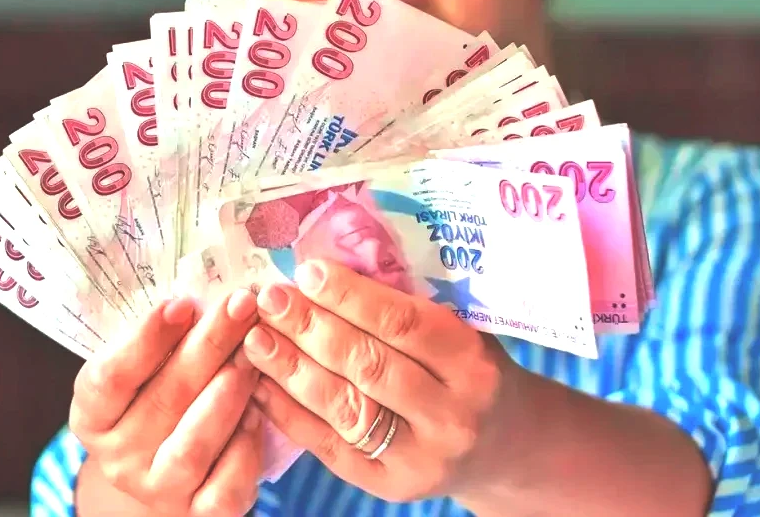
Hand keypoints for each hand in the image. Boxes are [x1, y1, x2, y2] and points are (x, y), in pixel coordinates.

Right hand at [69, 292, 263, 515]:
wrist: (166, 471)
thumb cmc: (157, 400)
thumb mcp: (143, 371)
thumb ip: (161, 340)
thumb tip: (204, 289)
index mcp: (92, 417)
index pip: (109, 378)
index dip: (145, 339)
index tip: (182, 302)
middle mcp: (117, 459)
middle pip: (162, 400)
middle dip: (207, 347)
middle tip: (241, 306)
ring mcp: (157, 491)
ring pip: (192, 446)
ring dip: (227, 395)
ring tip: (253, 355)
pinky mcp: (199, 514)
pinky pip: (226, 486)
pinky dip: (246, 447)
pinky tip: (260, 410)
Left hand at [241, 259, 532, 503]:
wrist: (504, 446)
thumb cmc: (468, 372)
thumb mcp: (460, 333)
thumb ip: (405, 310)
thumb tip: (323, 273)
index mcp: (472, 363)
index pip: (404, 324)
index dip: (351, 297)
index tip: (307, 272)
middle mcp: (451, 414)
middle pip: (368, 366)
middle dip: (311, 328)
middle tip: (270, 299)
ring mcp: (420, 457)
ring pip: (345, 408)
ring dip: (292, 369)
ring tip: (255, 338)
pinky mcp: (390, 486)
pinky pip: (330, 447)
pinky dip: (289, 414)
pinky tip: (260, 384)